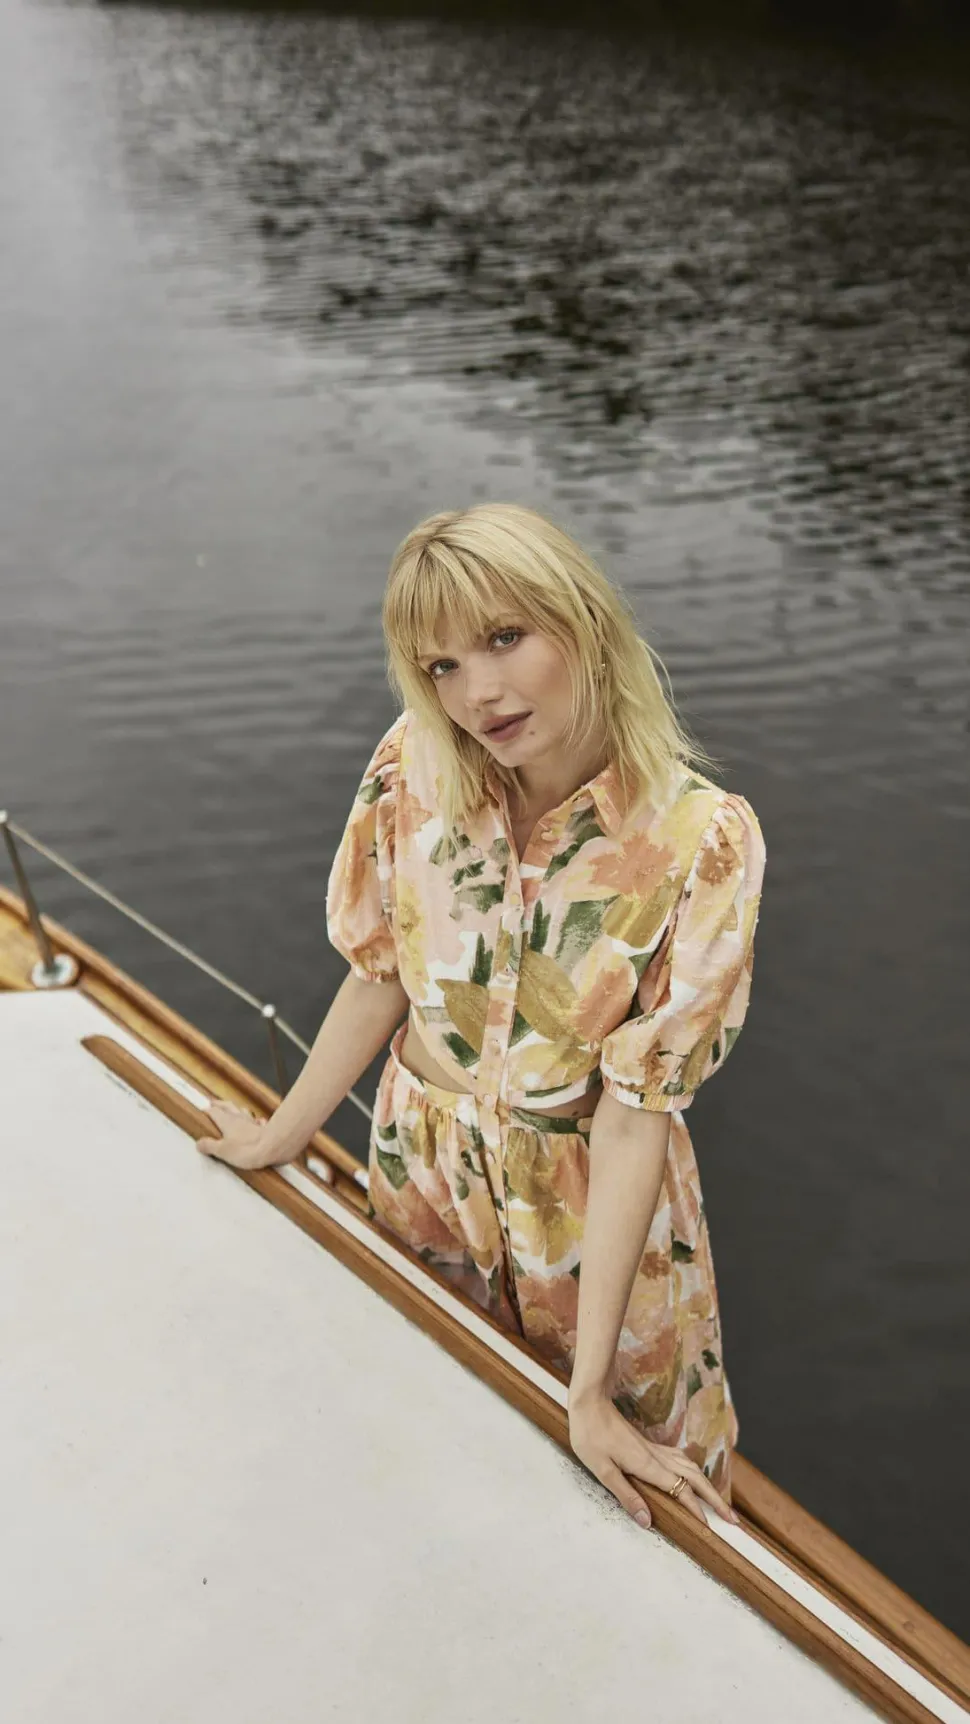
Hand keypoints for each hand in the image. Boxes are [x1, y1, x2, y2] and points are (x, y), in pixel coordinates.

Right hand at [196, 1100, 289, 1170]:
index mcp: (227, 1122)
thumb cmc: (248, 1150)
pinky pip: (257, 1121)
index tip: (203, 1110)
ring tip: (233, 1110)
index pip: (214, 1112)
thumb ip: (210, 1146)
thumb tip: (199, 1143)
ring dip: (236, 1109)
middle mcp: (239, 1118)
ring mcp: (252, 1122)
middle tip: (214, 1103)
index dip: (207, 1110)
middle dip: (220, 1104)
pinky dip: (254, 1121)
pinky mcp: (264, 1128)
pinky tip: (256, 1122)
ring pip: (242, 1111)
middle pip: (228, 1107)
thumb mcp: (222, 1151)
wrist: (273, 1147)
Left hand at [567, 1389, 739, 1530]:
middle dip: (716, 1499)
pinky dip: (693, 1470)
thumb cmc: (590, 1436)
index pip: (681, 1492)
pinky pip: (680, 1458)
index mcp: (648, 1466)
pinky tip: (691, 1474)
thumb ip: (626, 1495)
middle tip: (733, 1519)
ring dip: (708, 1484)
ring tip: (719, 1500)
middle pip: (696, 1478)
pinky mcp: (648, 1443)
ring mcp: (654, 1448)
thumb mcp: (602, 1470)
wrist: (589, 1402)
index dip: (697, 1511)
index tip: (711, 1529)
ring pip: (690, 1466)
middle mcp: (657, 1457)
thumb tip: (648, 1522)